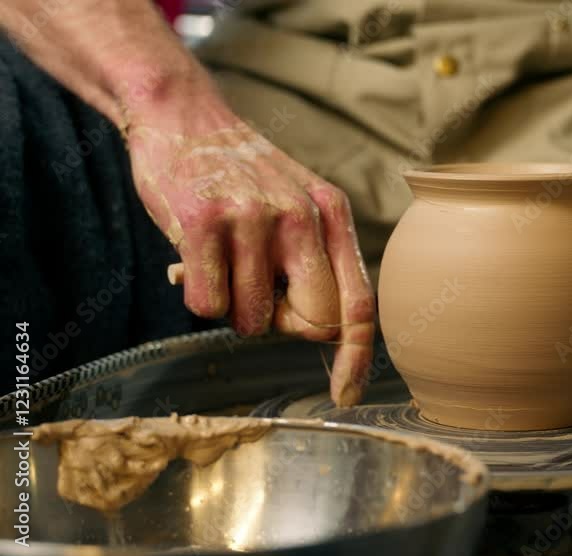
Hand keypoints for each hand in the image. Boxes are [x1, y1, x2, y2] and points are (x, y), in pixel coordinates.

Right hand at [127, 97, 374, 405]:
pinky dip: (198, 296)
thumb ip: (315, 263)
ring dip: (233, 307)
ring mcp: (253, 217)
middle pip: (313, 323)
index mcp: (333, 214)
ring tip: (222, 259)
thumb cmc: (241, 174)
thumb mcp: (297, 205)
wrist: (182, 114)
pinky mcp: (203, 222)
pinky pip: (207, 307)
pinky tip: (193, 258)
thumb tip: (320, 335)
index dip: (356, 357)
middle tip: (255, 291)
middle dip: (283, 326)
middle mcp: (302, 215)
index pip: (359, 303)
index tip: (346, 395)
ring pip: (253, 320)